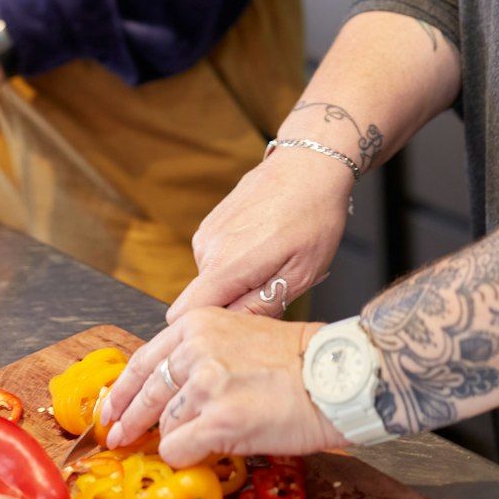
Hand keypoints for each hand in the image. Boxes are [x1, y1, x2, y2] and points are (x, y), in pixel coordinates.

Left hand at [101, 308, 339, 465]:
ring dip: (176, 437)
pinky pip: (180, 448)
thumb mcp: (238, 334)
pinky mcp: (218, 420)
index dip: (125, 388)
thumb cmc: (297, 359)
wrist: (333, 374)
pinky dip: (187, 455)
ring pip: (165, 424)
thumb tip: (170, 387)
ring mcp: (206, 384)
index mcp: (199, 324)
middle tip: (119, 435)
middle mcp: (196, 349)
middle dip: (129, 419)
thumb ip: (201, 353)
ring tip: (194, 439)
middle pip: (147, 392)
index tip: (115, 405)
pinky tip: (203, 450)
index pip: (145, 358)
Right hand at [166, 147, 352, 321]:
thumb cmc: (313, 216)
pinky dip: (237, 261)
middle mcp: (207, 248)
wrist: (309, 164)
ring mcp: (207, 232)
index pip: (185, 316)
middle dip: (234, 305)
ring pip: (212, 280)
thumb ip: (261, 307)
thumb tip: (234, 331)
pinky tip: (266, 246)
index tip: (234, 333)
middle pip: (204, 301)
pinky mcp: (211, 222)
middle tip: (274, 289)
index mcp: (226, 265)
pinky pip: (216, 258)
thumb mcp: (301, 273)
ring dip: (238, 282)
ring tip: (275, 263)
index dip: (205, 332)